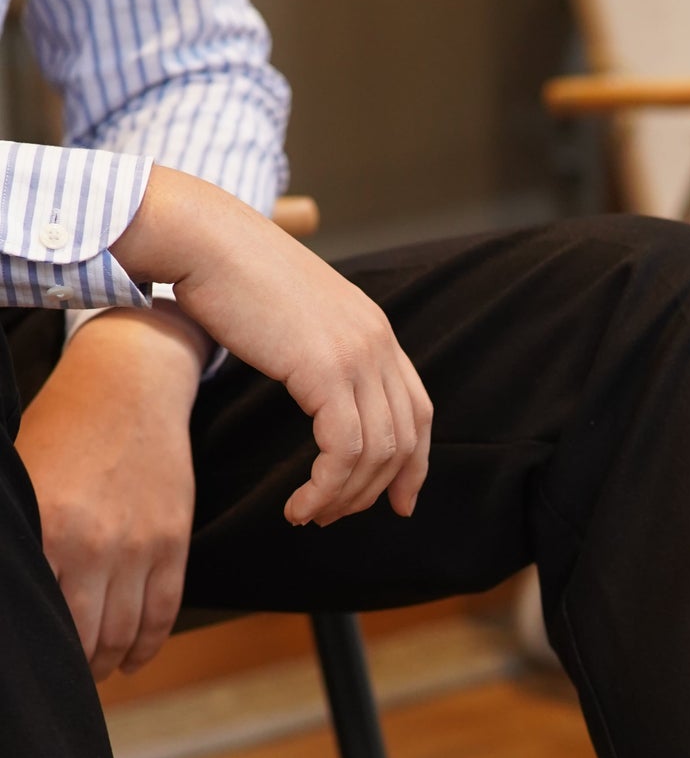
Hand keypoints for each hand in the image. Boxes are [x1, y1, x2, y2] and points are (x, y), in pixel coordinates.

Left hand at [16, 308, 202, 677]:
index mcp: (45, 530)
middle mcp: (92, 545)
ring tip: (91, 671)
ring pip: (121, 633)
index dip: (35, 647)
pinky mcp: (171, 543)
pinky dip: (145, 647)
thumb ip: (20, 540)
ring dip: (105, 663)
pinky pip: (162, 613)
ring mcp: (138, 547)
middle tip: (59, 676)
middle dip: (70, 666)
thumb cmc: (62, 430)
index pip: (40, 614)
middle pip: (81, 635)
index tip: (30, 659)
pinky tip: (129, 661)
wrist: (129, 388)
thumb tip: (13, 595)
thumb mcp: (23, 481)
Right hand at [113, 168, 432, 527]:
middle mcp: (376, 340)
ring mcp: (357, 353)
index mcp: (374, 329)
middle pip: (402, 438)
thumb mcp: (293, 318)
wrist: (202, 240)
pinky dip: (325, 488)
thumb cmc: (229, 278)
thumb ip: (318, 352)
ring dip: (344, 497)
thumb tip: (315, 390)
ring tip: (309, 515)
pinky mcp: (326, 369)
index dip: (414, 463)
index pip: (418, 409)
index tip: (400, 503)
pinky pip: (343, 450)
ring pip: (376, 452)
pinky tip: (299, 504)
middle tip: (334, 517)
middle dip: (374, 491)